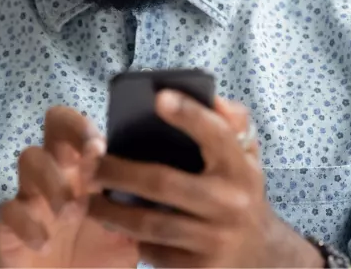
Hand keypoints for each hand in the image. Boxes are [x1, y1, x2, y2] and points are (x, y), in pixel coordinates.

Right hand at [0, 107, 138, 267]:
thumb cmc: (96, 263)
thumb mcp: (127, 239)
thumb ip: (140, 213)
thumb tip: (170, 190)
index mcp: (86, 173)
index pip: (80, 128)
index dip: (85, 128)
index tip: (101, 148)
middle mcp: (59, 175)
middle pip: (52, 127)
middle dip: (68, 136)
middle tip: (82, 162)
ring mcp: (31, 198)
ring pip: (29, 158)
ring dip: (51, 180)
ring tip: (69, 212)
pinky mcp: (8, 226)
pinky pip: (7, 210)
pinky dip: (26, 223)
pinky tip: (44, 243)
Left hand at [88, 93, 321, 267]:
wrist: (262, 255)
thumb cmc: (240, 192)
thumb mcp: (246, 156)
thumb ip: (232, 122)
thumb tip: (211, 98)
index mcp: (240, 168)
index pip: (216, 134)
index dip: (189, 115)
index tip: (159, 97)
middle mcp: (230, 203)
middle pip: (163, 183)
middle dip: (118, 172)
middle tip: (89, 165)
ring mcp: (215, 239)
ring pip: (150, 223)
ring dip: (110, 211)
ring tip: (88, 199)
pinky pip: (153, 252)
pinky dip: (129, 239)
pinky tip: (111, 226)